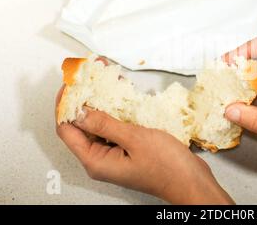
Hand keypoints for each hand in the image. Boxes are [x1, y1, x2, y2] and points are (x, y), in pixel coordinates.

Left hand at [55, 87, 233, 204]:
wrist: (191, 181)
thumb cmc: (167, 166)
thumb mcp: (134, 139)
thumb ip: (104, 124)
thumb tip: (79, 111)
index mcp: (95, 161)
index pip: (67, 129)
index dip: (65, 105)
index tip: (71, 84)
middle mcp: (101, 159)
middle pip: (81, 125)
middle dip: (84, 98)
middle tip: (89, 77)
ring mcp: (114, 154)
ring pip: (99, 123)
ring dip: (102, 101)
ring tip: (106, 79)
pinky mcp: (127, 149)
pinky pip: (115, 126)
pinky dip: (116, 110)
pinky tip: (122, 94)